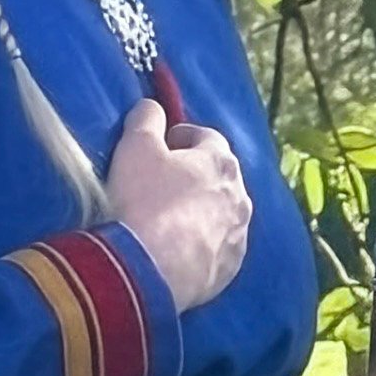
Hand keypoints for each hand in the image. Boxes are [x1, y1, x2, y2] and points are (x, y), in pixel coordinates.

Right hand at [102, 101, 250, 310]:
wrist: (150, 268)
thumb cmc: (144, 200)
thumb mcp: (135, 147)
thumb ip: (146, 118)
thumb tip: (152, 106)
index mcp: (221, 162)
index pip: (207, 137)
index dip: (182, 137)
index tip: (162, 146)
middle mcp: (240, 196)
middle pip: (219, 176)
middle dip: (195, 175)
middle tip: (163, 184)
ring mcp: (239, 234)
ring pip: (222, 213)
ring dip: (201, 210)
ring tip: (170, 219)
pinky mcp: (230, 267)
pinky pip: (219, 247)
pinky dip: (203, 243)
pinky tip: (178, 249)